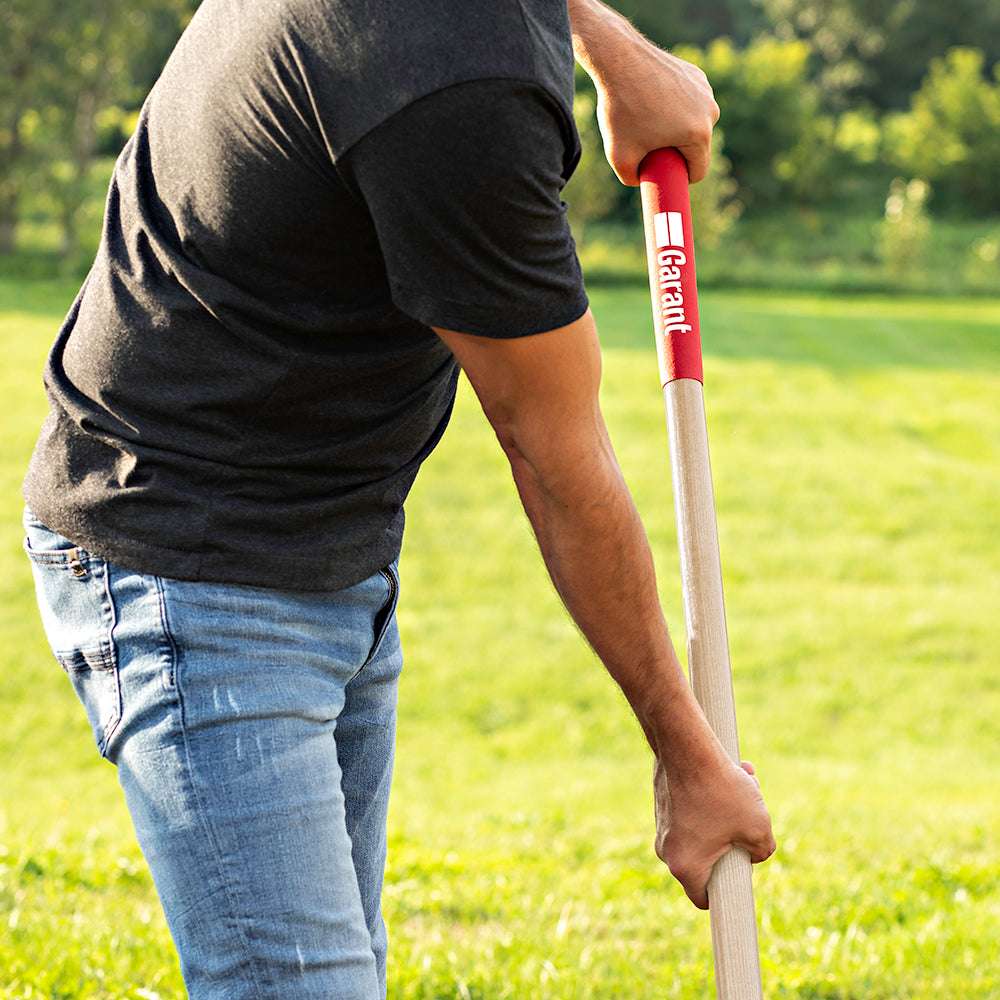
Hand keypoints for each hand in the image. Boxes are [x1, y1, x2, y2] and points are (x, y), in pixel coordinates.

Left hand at [570, 0, 719, 184]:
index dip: (679, 180)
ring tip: (649, 122)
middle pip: (697, 148)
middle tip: (649, 147)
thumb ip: (632, 180)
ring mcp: (706, 91)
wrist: (619, 60)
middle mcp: (710, 112)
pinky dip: (676, 108)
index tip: (663, 176)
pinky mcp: (697, 76)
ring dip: (677, 130)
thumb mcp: (620, 158)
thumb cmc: (621, 110)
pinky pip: (691, 104)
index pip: (698, 172)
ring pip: (695, 125)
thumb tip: (644, 183)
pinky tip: (655, 102)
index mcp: (699, 135)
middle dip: (676, 153)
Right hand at [653, 753, 775, 908]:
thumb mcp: (758, 827)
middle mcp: (666, 848)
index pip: (704, 898)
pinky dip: (711, 796)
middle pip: (708, 858)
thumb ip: (762, 851)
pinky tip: (728, 771)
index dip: (726, 891)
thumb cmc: (720, 790)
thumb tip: (754, 852)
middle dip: (734, 838)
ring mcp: (661, 823)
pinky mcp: (662, 800)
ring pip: (704, 827)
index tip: (741, 873)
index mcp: (685, 866)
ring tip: (745, 783)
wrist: (686, 745)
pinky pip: (693, 808)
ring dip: (727, 811)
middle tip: (749, 818)